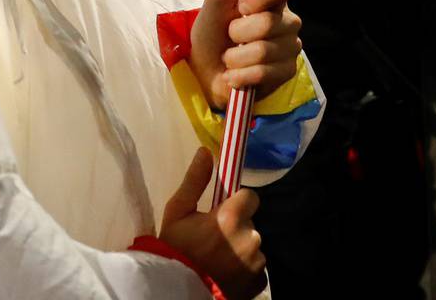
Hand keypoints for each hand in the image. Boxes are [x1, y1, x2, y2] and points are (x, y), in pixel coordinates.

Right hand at [158, 148, 266, 299]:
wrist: (177, 291)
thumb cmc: (175, 249)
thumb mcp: (177, 212)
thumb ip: (195, 181)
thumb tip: (206, 151)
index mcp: (232, 217)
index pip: (250, 197)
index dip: (236, 203)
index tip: (221, 213)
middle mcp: (251, 237)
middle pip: (250, 222)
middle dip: (237, 227)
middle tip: (214, 240)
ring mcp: (257, 262)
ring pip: (254, 245)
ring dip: (241, 248)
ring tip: (219, 259)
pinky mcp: (259, 281)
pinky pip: (257, 267)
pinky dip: (245, 269)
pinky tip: (228, 273)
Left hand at [190, 0, 303, 109]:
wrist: (204, 70)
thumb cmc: (211, 32)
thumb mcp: (217, 1)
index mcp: (272, 0)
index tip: (242, 5)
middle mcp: (286, 21)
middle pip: (269, 22)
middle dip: (238, 32)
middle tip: (230, 37)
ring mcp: (290, 48)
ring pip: (264, 50)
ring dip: (236, 57)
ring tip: (230, 58)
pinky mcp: (287, 73)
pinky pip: (265, 73)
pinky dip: (241, 76)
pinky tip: (236, 76)